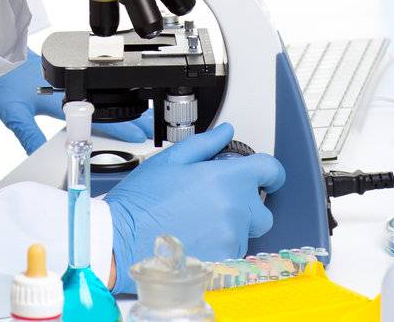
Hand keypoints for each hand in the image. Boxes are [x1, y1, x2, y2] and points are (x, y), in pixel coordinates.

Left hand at [0, 49, 154, 152]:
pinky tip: (101, 108)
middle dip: (128, 118)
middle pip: (104, 107)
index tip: (139, 136)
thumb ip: (29, 135)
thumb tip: (39, 157)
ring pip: (97, 99)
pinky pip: (83, 93)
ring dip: (115, 109)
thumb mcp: (13, 113)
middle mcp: (65, 89)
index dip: (120, 129)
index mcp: (61, 97)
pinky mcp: (53, 77)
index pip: (98, 118)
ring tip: (136, 120)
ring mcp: (61, 82)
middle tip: (149, 129)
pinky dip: (98, 101)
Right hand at [104, 122, 285, 293]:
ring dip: (230, 225)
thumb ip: (205, 144)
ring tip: (196, 220)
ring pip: (246, 232)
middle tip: (217, 200)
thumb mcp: (170, 160)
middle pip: (262, 207)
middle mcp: (235, 211)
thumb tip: (226, 132)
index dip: (270, 170)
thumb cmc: (142, 202)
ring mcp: (231, 239)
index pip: (271, 170)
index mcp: (226, 180)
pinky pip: (233, 251)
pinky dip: (220, 245)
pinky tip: (194, 237)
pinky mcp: (223, 261)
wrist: (122, 240)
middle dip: (246, 202)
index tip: (266, 175)